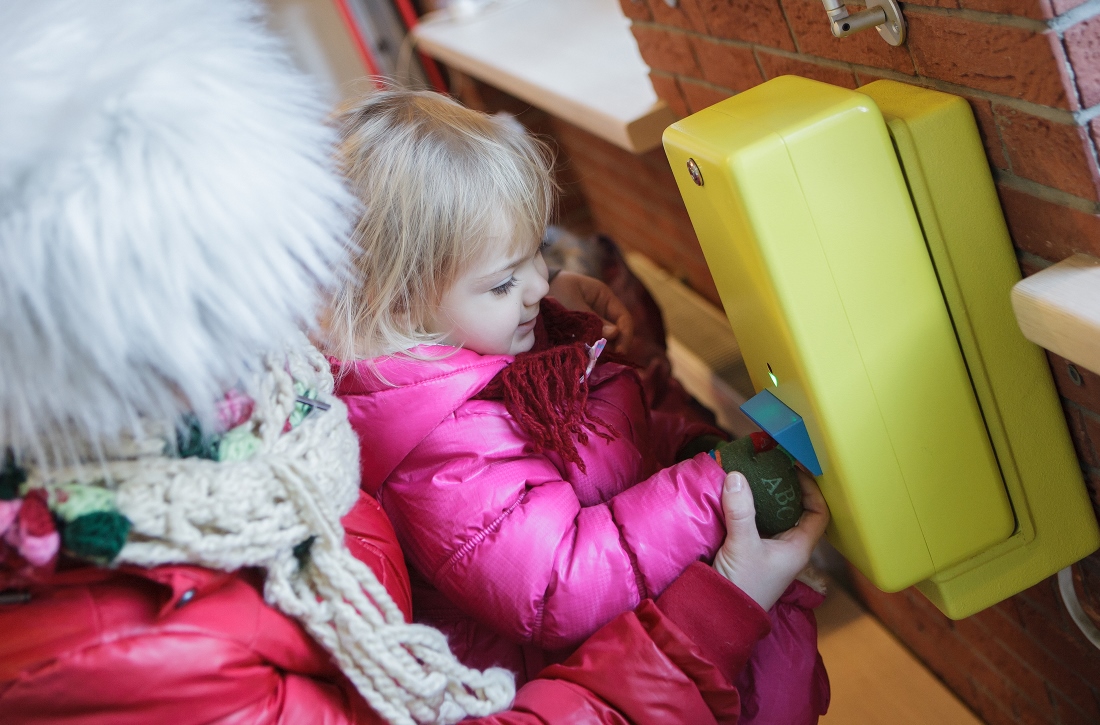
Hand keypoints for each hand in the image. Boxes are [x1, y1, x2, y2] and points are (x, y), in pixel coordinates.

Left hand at [548, 271, 634, 353]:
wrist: (535, 292)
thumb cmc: (556, 289)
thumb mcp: (573, 302)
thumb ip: (592, 318)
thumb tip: (614, 333)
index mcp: (605, 297)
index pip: (624, 318)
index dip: (625, 336)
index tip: (619, 352)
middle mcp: (603, 310)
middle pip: (618, 333)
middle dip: (614, 347)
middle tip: (605, 360)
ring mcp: (594, 322)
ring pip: (606, 340)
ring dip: (602, 351)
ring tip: (595, 361)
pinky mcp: (583, 332)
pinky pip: (593, 342)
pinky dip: (591, 350)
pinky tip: (586, 358)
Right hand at [712, 469, 829, 610]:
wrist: (718, 616)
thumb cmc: (742, 585)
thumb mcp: (742, 545)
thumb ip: (740, 511)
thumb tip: (737, 476)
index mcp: (798, 548)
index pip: (818, 513)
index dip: (811, 489)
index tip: (794, 470)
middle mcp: (787, 548)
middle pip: (795, 511)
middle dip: (783, 488)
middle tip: (768, 468)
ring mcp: (768, 551)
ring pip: (773, 517)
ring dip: (763, 497)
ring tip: (751, 477)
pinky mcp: (749, 551)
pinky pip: (754, 523)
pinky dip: (747, 508)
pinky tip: (735, 496)